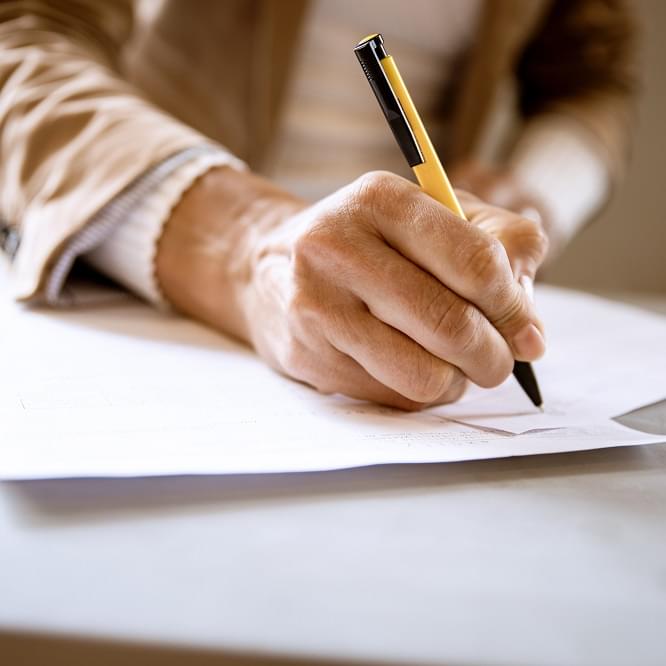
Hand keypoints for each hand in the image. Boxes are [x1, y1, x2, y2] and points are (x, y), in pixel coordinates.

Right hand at [157, 168, 547, 409]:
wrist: (271, 268)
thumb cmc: (370, 243)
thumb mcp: (433, 216)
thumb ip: (500, 244)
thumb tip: (529, 323)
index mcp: (379, 200)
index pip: (474, 261)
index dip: (515, 308)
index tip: (528, 334)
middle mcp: (336, 247)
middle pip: (450, 324)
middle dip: (494, 357)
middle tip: (500, 362)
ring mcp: (316, 305)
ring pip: (423, 375)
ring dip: (457, 382)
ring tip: (454, 367)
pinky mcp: (306, 354)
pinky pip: (392, 397)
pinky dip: (418, 393)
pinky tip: (409, 367)